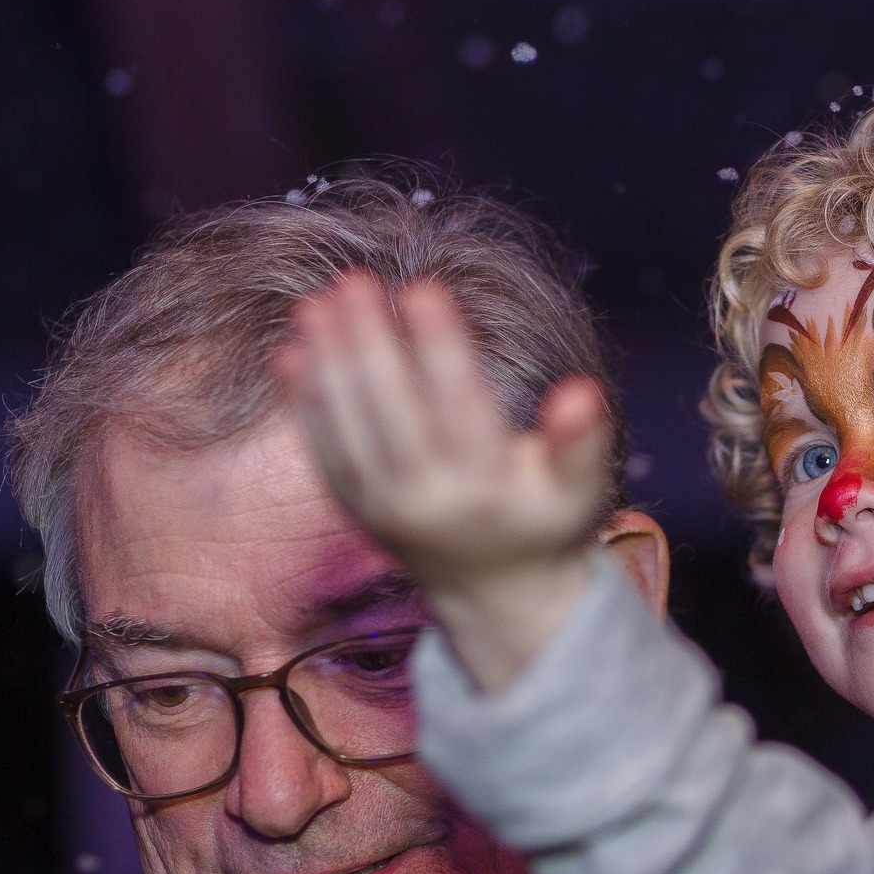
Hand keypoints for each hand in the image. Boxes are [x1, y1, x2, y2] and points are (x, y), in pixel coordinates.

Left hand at [281, 272, 610, 688]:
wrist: (494, 592)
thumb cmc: (543, 521)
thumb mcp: (578, 490)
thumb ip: (580, 442)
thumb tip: (582, 392)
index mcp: (487, 489)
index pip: (459, 405)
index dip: (439, 346)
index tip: (424, 287)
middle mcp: (428, 501)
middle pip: (392, 410)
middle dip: (370, 342)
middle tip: (355, 280)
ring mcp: (384, 509)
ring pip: (350, 428)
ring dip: (328, 364)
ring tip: (315, 302)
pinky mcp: (355, 510)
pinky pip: (324, 451)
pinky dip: (305, 404)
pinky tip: (291, 351)